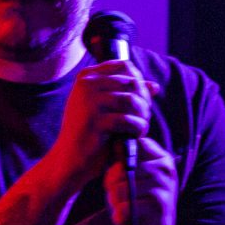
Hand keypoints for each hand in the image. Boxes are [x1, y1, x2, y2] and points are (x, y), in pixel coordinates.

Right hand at [49, 58, 151, 187]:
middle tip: (143, 118)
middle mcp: (86, 85)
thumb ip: (128, 94)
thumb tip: (155, 86)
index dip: (140, 81)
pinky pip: (129, 120)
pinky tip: (134, 136)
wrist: (69, 159)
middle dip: (144, 101)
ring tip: (140, 128)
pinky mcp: (96, 122)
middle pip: (132, 82)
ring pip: (133, 100)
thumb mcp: (106, 108)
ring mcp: (89, 102)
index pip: (125, 66)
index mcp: (87, 77)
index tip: (141, 99)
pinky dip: (137, 129)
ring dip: (143, 116)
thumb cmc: (90, 132)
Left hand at [104, 133, 178, 224]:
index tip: (116, 176)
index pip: (135, 145)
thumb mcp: (129, 181)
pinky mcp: (160, 210)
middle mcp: (167, 170)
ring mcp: (165, 189)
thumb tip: (113, 143)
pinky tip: (125, 221)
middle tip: (115, 199)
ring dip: (115, 203)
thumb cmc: (136, 207)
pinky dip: (119, 217)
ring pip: (123, 188)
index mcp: (162, 159)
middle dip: (111, 185)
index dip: (117, 159)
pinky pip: (125, 208)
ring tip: (121, 210)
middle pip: (124, 167)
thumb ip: (122, 163)